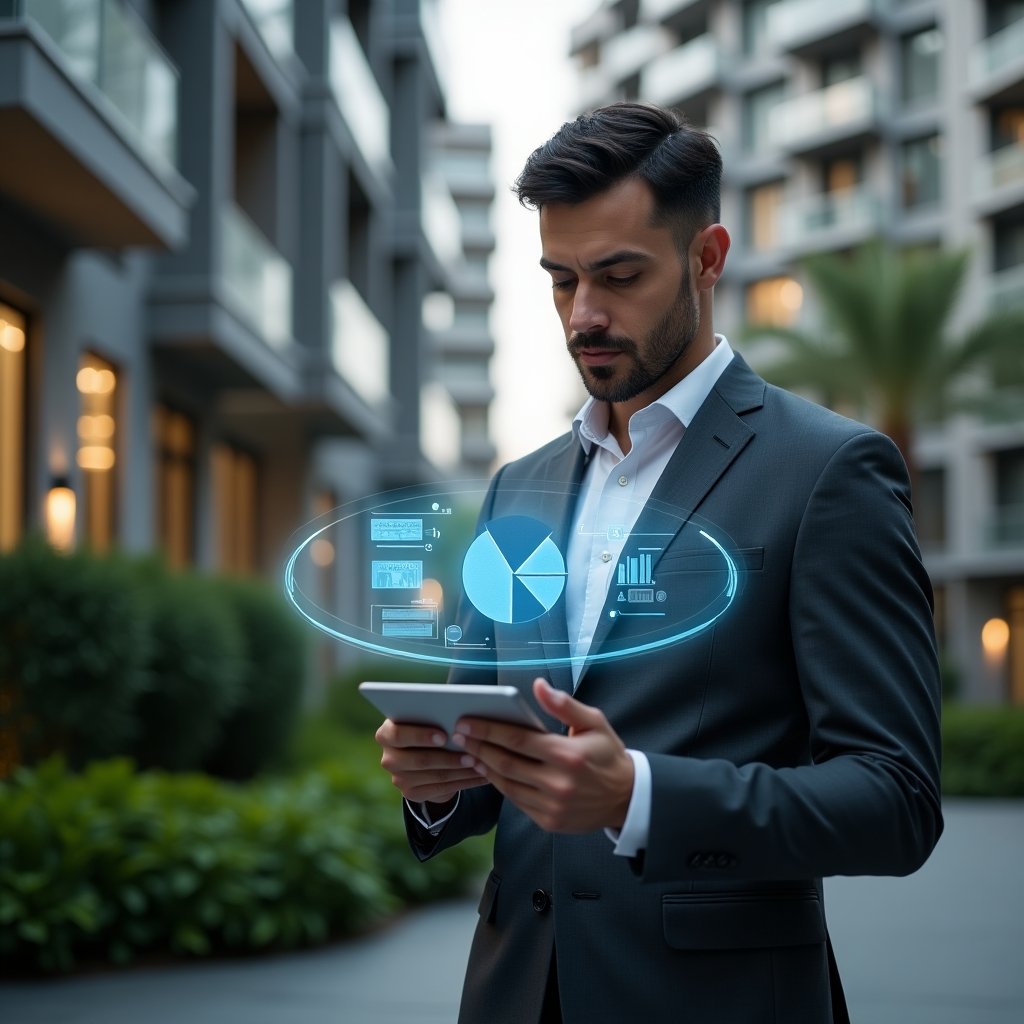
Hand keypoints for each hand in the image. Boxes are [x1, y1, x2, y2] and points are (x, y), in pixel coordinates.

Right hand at [375, 719, 491, 807]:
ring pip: (436, 776)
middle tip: (473, 753)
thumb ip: (433, 716)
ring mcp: (399, 779)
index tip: (443, 736)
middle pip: (419, 760)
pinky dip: (465, 781)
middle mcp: (388, 759)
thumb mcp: (425, 719)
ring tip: (482, 763)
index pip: (398, 735)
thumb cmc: (427, 727)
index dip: (420, 736)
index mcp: (386, 734)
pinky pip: (443, 789)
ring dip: (462, 770)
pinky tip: (481, 775)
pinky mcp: (412, 794)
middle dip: (449, 757)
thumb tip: (460, 715)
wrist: (422, 756)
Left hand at [452, 678, 634, 833]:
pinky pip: (516, 801)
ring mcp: (552, 806)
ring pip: (507, 784)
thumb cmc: (607, 754)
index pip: (518, 740)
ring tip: (468, 752)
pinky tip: (489, 771)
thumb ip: (564, 704)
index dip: (488, 730)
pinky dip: (500, 785)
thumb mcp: (594, 722)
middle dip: (478, 746)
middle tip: (458, 734)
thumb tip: (538, 685)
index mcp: (568, 755)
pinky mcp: (548, 821)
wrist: (627, 798)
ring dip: (484, 767)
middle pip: (506, 763)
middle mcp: (558, 783)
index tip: (466, 721)